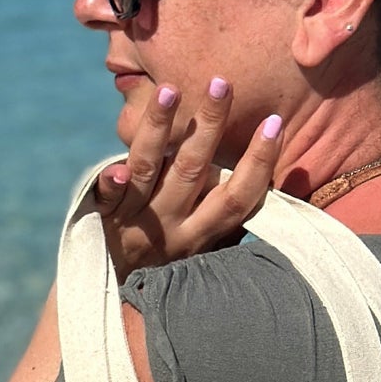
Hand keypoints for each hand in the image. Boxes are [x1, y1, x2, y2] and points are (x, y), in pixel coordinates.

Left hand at [96, 77, 284, 280]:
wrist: (112, 298)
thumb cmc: (168, 262)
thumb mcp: (204, 246)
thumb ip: (228, 217)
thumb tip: (277, 184)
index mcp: (202, 233)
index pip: (238, 196)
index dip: (259, 162)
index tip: (275, 124)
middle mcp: (171, 225)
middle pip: (194, 171)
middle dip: (210, 125)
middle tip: (222, 83)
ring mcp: (136, 219)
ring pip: (150, 169)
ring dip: (161, 129)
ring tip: (171, 89)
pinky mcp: (103, 215)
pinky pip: (106, 197)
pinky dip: (110, 183)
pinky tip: (115, 168)